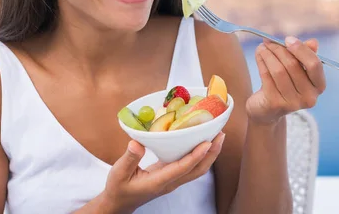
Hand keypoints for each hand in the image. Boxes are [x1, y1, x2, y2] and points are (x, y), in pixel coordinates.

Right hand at [101, 133, 224, 213]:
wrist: (119, 202)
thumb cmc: (118, 188)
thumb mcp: (118, 173)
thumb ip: (129, 158)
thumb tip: (137, 142)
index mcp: (158, 182)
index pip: (182, 169)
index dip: (195, 156)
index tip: (207, 142)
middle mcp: (170, 182)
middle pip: (197, 170)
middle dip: (211, 153)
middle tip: (220, 135)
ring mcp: (173, 180)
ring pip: (197, 169)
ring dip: (209, 154)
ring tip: (217, 135)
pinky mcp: (172, 175)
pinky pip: (191, 166)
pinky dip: (200, 154)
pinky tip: (201, 140)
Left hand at [246, 37, 325, 124]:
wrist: (267, 111)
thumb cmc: (285, 85)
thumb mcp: (298, 70)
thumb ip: (305, 56)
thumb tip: (313, 42)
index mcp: (318, 86)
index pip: (314, 65)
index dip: (301, 49)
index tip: (287, 39)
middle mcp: (309, 97)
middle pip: (293, 65)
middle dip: (279, 49)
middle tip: (268, 41)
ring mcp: (292, 103)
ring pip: (278, 70)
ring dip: (268, 54)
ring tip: (262, 47)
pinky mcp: (275, 104)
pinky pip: (266, 76)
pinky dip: (261, 62)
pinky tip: (258, 56)